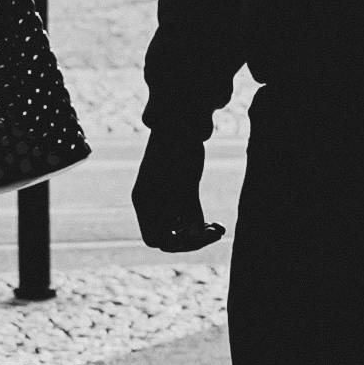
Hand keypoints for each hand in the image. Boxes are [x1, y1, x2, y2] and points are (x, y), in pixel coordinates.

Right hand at [134, 131, 218, 254]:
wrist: (182, 120)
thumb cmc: (180, 149)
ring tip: (219, 229)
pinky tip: (214, 223)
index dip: (179, 244)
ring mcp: (162, 198)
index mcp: (145, 202)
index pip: (155, 239)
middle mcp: (150, 203)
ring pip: (177, 229)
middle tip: (215, 233)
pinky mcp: (175, 192)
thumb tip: (195, 235)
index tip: (202, 236)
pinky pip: (184, 218)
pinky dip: (197, 222)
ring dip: (197, 233)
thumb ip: (189, 211)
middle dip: (190, 240)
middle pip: (166, 238)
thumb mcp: (187, 183)